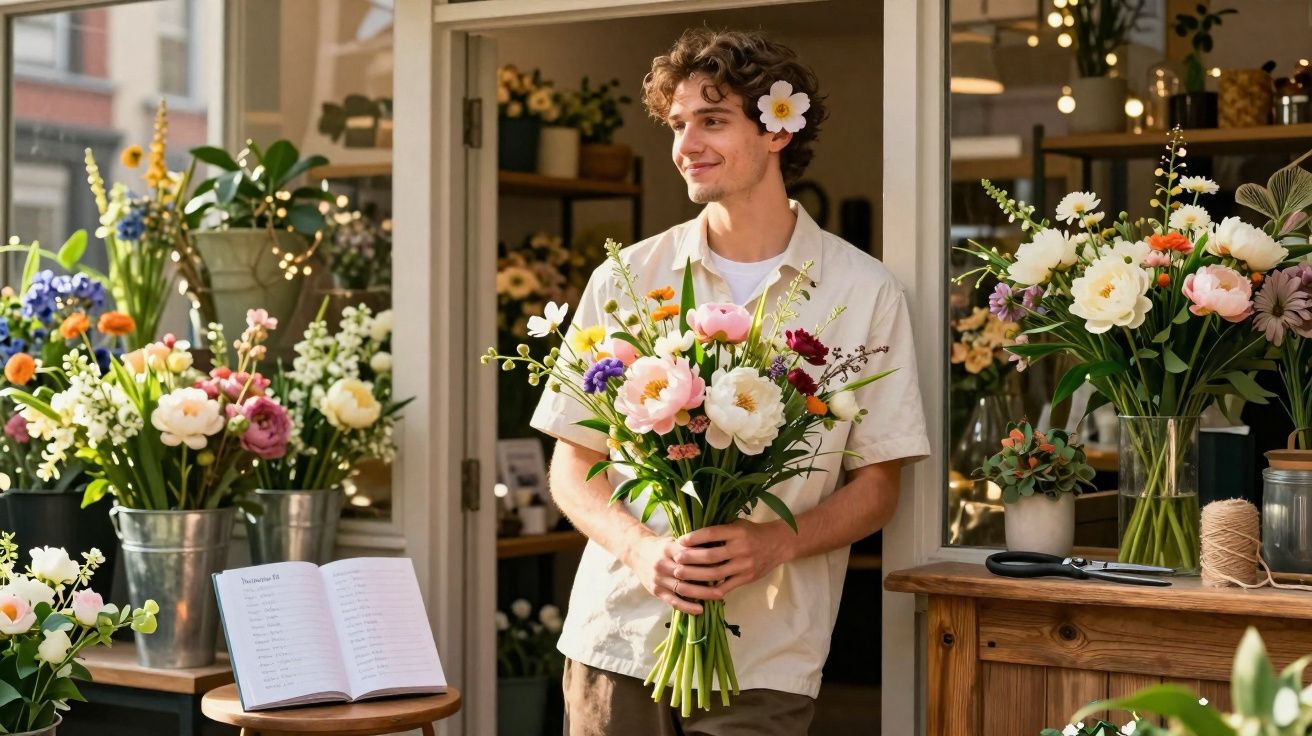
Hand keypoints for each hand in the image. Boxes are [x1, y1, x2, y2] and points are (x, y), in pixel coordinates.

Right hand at [624, 534, 721, 615]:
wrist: (637, 552)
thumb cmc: (662, 547)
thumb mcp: (674, 541)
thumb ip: (691, 546)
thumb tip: (717, 549)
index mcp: (669, 548)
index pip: (691, 554)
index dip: (708, 559)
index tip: (724, 561)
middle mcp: (663, 564)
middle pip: (689, 572)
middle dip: (709, 576)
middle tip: (727, 579)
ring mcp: (659, 579)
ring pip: (683, 588)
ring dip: (702, 593)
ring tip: (719, 595)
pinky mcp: (656, 591)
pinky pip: (673, 601)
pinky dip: (687, 606)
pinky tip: (700, 609)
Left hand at [674, 519, 793, 596]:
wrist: (778, 544)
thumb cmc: (752, 532)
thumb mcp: (737, 524)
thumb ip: (719, 529)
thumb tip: (693, 534)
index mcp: (737, 531)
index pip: (711, 534)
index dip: (694, 538)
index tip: (680, 541)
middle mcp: (741, 548)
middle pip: (710, 556)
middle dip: (690, 559)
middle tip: (676, 560)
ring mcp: (744, 565)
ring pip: (715, 573)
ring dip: (695, 575)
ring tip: (681, 574)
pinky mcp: (747, 578)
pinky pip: (725, 587)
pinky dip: (710, 589)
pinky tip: (697, 589)